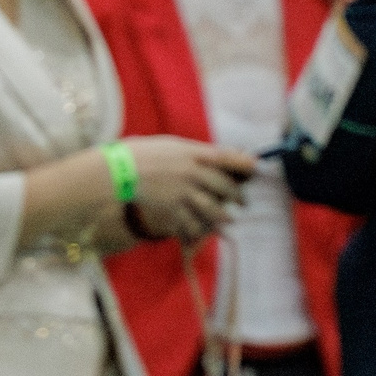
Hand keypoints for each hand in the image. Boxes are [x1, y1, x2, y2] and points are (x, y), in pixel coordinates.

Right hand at [120, 135, 254, 242]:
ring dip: (223, 216)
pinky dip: (197, 227)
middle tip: (243, 202)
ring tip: (229, 220)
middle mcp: (192, 173)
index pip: (227, 157)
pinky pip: (190, 221)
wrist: (117, 171)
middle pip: (223, 186)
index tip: (257, 167)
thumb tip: (212, 154)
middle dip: (236, 196)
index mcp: (193, 154)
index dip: (245, 163)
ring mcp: (182, 192)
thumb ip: (192, 150)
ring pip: (211, 207)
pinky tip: (201, 230)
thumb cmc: (141, 153)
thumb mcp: (171, 144)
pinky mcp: (171, 208)